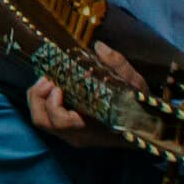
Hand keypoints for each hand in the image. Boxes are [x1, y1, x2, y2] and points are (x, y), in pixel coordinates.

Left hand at [27, 41, 146, 149]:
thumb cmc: (139, 106)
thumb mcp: (134, 84)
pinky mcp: (68, 130)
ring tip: (49, 80)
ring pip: (41, 119)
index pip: (60, 122)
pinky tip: (54, 85)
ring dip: (38, 97)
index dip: (52, 103)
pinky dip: (43, 100)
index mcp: (91, 129)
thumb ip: (118, 65)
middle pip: (42, 121)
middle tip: (48, 78)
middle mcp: (77, 136)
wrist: (146, 127)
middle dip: (38, 96)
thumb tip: (99, 47)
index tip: (58, 85)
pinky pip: (45, 116)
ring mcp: (71, 135)